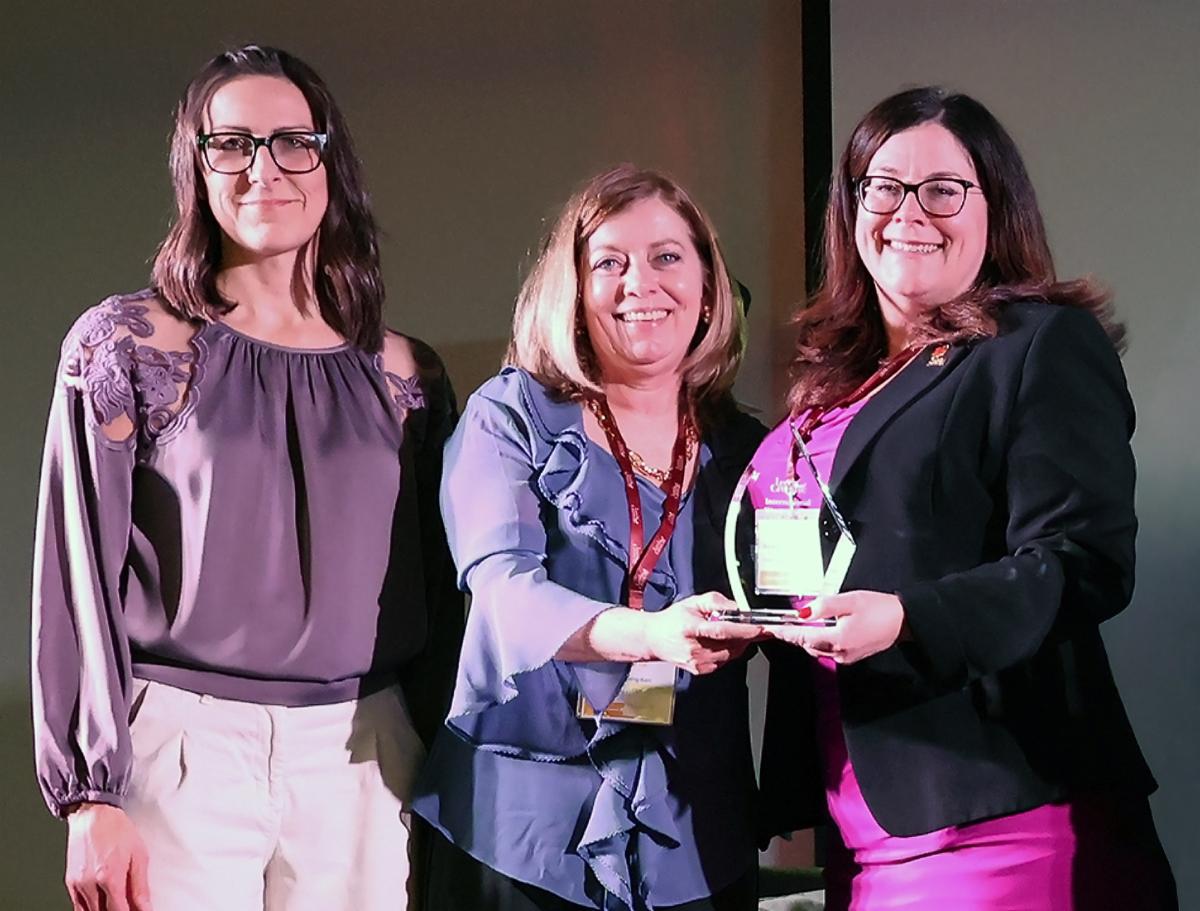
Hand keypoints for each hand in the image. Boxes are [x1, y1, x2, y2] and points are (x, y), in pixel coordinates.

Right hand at [65, 803, 152, 910]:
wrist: (93, 815)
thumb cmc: (116, 830)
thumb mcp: (139, 856)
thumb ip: (140, 886)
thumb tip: (145, 907)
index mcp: (109, 877)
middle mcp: (90, 884)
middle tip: (128, 905)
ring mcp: (77, 885)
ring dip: (104, 910)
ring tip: (116, 902)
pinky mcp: (70, 883)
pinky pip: (79, 906)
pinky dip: (91, 908)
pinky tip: (102, 902)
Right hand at [645, 592, 764, 674]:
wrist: (654, 639)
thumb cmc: (672, 620)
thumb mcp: (692, 602)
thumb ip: (715, 601)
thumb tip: (737, 607)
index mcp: (690, 628)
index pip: (722, 630)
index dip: (743, 630)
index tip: (759, 628)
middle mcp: (694, 648)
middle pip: (731, 644)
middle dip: (745, 635)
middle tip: (749, 626)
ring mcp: (698, 662)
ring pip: (731, 654)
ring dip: (737, 643)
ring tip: (726, 632)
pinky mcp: (701, 670)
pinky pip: (724, 661)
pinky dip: (728, 651)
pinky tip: (718, 643)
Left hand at [765, 590, 904, 664]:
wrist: (904, 621)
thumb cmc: (880, 609)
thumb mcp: (849, 601)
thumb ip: (824, 606)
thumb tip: (803, 612)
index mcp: (837, 639)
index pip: (801, 637)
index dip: (783, 632)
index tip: (768, 629)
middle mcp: (839, 652)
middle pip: (806, 644)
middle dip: (792, 635)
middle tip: (778, 624)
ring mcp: (845, 656)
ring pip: (816, 648)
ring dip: (805, 637)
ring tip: (796, 624)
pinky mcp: (851, 655)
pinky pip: (827, 649)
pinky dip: (818, 640)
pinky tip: (818, 629)